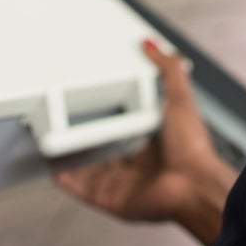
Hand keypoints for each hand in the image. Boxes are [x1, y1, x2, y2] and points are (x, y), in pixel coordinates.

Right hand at [54, 39, 237, 245]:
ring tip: (52, 144)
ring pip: (90, 171)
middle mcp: (140, 164)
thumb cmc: (193, 148)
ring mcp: (126, 184)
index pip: (125, 126)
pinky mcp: (115, 200)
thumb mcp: (180, 97)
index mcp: (154, 141)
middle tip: (63, 123)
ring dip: (72, 160)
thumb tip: (153, 45)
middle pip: (104, 150)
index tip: (89, 102)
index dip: (107, 115)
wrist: (193, 185)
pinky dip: (70, 182)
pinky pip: (85, 191)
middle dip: (84, 140)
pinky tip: (56, 170)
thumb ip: (167, 69)